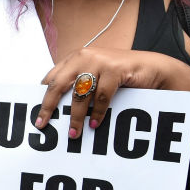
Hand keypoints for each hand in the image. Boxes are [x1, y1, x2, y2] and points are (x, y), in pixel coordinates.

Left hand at [37, 48, 167, 139]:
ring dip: (76, 117)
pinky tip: (95, 124)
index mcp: (75, 58)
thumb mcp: (95, 76)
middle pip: (58, 84)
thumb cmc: (120, 75)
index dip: (43, 96)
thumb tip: (56, 109)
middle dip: (49, 106)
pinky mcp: (115, 69)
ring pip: (80, 94)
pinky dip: (98, 113)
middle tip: (42, 124)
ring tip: (74, 133)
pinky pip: (101, 97)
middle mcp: (83, 56)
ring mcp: (99, 61)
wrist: (152, 67)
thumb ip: (78, 85)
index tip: (37, 114)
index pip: (52, 77)